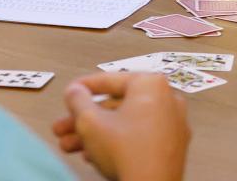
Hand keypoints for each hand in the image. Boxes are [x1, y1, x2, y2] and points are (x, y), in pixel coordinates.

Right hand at [52, 72, 188, 180]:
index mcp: (150, 84)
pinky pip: (139, 137)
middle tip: (63, 127)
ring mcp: (173, 125)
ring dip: (95, 134)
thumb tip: (74, 91)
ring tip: (69, 146)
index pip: (110, 80)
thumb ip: (77, 100)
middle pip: (116, 106)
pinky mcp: (173, 148)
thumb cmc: (123, 151)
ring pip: (125, 124)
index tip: (69, 92)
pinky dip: (116, 142)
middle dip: (84, 119)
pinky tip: (92, 156)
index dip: (83, 88)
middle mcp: (167, 99)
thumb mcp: (89, 121)